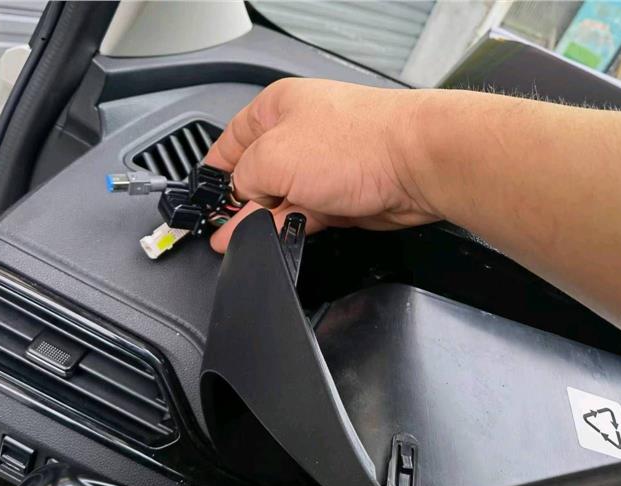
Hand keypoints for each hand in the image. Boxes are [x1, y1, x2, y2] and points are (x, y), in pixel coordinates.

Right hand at [204, 78, 440, 252]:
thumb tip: (242, 195)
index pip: (232, 139)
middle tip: (220, 228)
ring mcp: (325, 166)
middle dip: (239, 202)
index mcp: (278, 109)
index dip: (214, 169)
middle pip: (257, 173)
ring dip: (263, 221)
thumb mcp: (273, 157)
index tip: (203, 196)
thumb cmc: (359, 143)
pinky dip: (291, 228)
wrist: (417, 165)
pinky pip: (308, 215)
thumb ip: (245, 178)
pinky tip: (277, 240)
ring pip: (283, 199)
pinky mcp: (344, 195)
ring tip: (242, 242)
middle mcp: (301, 134)